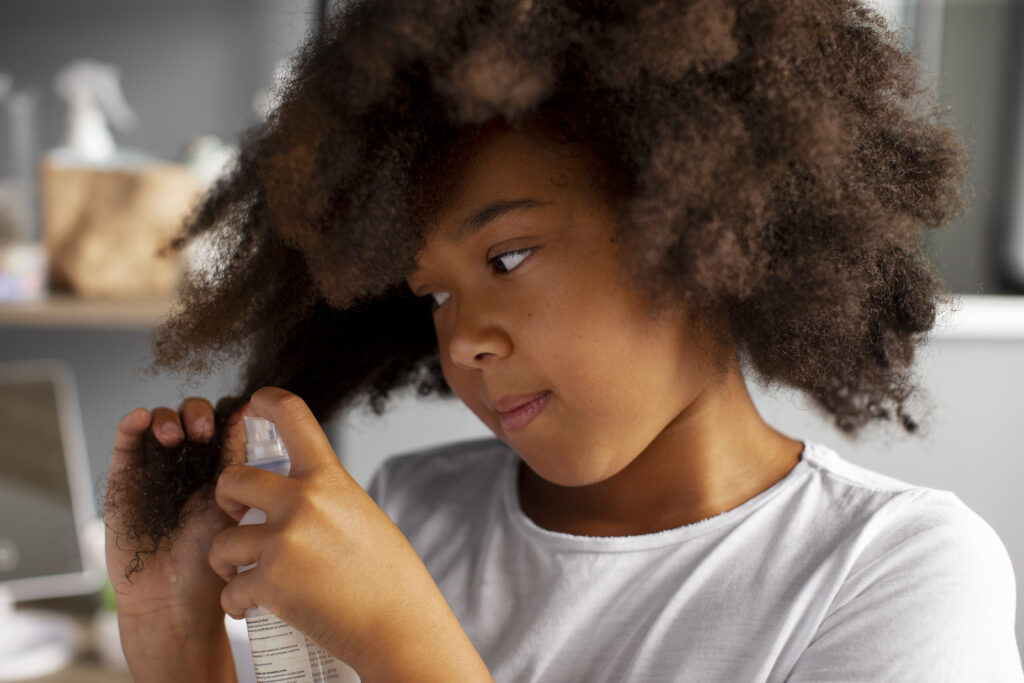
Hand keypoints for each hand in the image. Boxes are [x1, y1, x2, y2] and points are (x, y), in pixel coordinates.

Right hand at [105, 397, 245, 681]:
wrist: (174, 600)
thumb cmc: (211, 562)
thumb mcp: (233, 509)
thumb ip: (240, 470)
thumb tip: (253, 425)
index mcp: (221, 468)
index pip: (223, 423)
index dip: (228, 413)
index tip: (239, 413)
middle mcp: (188, 465)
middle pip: (192, 417)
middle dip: (198, 414)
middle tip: (204, 431)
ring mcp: (156, 470)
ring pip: (160, 423)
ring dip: (168, 418)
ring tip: (176, 436)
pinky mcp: (124, 481)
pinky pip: (126, 446)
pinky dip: (130, 425)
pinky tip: (139, 418)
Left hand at [209, 387, 492, 681]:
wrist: (400, 626)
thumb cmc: (388, 577)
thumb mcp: (361, 515)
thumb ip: (325, 497)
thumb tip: (294, 491)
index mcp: (330, 478)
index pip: (292, 415)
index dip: (265, 402)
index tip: (251, 407)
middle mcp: (303, 501)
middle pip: (231, 480)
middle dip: (226, 502)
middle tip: (238, 520)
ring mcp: (284, 541)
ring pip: (222, 541)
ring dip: (226, 563)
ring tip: (242, 577)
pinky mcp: (270, 583)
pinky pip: (230, 590)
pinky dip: (236, 603)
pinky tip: (252, 607)